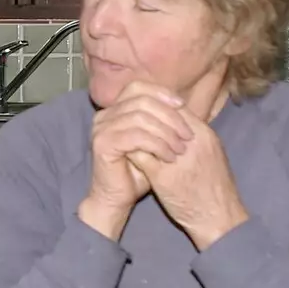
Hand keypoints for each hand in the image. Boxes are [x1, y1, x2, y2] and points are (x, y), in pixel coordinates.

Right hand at [80, 81, 191, 239]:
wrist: (117, 200)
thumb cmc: (138, 172)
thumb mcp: (153, 141)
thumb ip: (160, 121)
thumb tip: (181, 102)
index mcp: (114, 109)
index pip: (138, 87)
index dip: (161, 93)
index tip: (183, 106)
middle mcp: (103, 115)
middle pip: (141, 100)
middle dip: (169, 115)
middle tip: (187, 135)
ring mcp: (100, 128)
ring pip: (140, 117)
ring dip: (166, 132)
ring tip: (181, 149)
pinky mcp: (102, 144)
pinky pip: (135, 136)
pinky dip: (157, 145)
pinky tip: (169, 156)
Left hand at [132, 110, 248, 250]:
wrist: (219, 217)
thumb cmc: (216, 186)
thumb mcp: (211, 153)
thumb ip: (194, 135)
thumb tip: (174, 121)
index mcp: (203, 136)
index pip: (176, 108)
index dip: (159, 106)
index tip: (147, 109)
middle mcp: (190, 144)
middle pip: (160, 117)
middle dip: (143, 115)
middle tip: (130, 116)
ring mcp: (176, 160)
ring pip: (147, 134)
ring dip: (135, 132)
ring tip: (126, 133)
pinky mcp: (162, 178)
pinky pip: (140, 157)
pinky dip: (131, 152)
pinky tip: (126, 152)